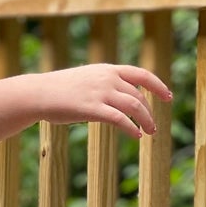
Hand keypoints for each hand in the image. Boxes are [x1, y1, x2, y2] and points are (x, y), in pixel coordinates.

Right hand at [33, 64, 172, 138]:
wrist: (38, 93)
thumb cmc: (57, 90)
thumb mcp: (85, 80)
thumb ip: (103, 85)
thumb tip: (117, 98)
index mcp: (107, 70)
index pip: (141, 74)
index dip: (157, 86)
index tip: (167, 97)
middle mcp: (108, 79)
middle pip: (139, 96)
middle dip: (149, 112)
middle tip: (153, 126)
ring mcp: (101, 93)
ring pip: (134, 107)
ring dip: (146, 121)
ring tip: (149, 132)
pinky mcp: (93, 108)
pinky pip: (120, 119)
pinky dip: (131, 128)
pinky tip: (136, 136)